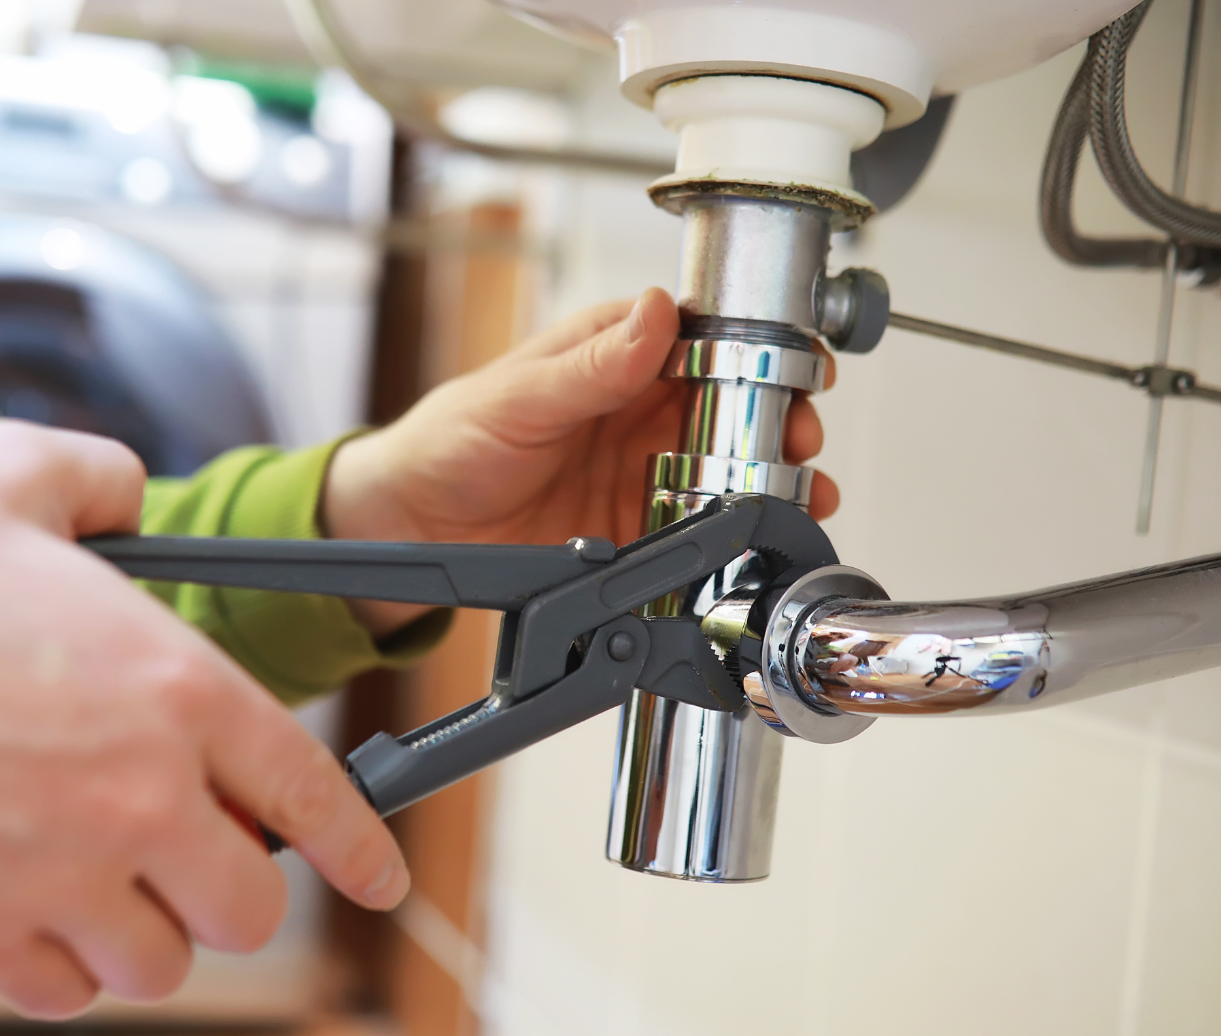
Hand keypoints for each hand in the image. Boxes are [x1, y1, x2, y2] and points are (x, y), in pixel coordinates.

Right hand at [0, 420, 408, 1018]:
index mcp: (171, 690)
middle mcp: (138, 797)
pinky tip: (33, 906)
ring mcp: (59, 878)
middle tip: (192, 852)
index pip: (310, 794)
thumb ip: (102, 477)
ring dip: (146, 928)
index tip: (379, 874)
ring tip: (104, 877)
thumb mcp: (7, 472)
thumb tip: (132, 496)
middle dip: (233, 887)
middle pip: (248, 908)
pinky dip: (62, 963)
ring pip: (161, 962)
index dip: (359, 845)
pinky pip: (64, 990)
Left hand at [323, 287, 837, 633]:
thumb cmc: (452, 439)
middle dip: (782, 417)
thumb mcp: (519, 396)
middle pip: (737, 403)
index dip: (757, 348)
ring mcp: (647, 466)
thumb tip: (653, 314)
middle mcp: (641, 406)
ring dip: (774, 477)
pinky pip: (703, 527)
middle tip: (803, 436)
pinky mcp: (641, 526)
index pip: (705, 336)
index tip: (793, 365)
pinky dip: (740, 532)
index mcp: (615, 351)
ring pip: (732, 464)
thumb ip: (591, 365)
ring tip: (804, 492)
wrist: (417, 524)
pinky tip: (764, 537)